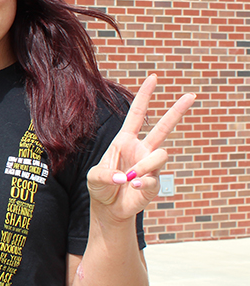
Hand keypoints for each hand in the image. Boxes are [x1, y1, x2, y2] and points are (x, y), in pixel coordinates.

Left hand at [87, 75, 195, 222]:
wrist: (108, 208)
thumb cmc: (100, 187)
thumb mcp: (93, 177)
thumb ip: (104, 175)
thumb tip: (125, 178)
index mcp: (124, 140)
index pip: (137, 114)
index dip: (144, 96)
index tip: (153, 77)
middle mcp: (141, 149)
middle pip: (163, 127)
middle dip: (177, 111)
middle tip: (192, 95)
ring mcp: (150, 165)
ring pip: (161, 154)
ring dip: (145, 165)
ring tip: (130, 178)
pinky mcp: (155, 182)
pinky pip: (155, 178)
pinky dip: (142, 183)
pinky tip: (133, 188)